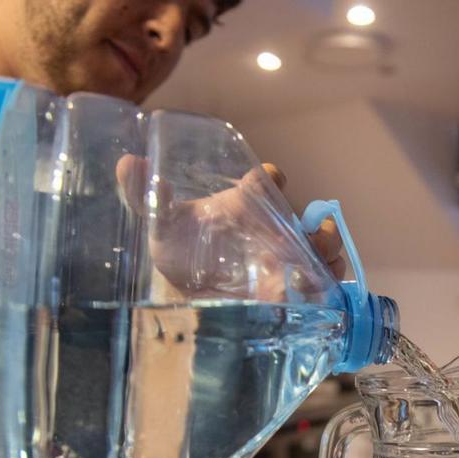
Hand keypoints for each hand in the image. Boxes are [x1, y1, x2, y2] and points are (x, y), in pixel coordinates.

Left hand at [114, 157, 347, 297]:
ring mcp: (288, 258)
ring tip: (321, 266)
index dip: (272, 180)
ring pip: (324, 249)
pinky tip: (314, 292)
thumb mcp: (163, 224)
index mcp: (247, 203)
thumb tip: (128, 163)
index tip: (271, 184)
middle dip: (321, 226)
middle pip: (311, 219)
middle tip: (312, 236)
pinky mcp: (293, 288)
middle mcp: (273, 228)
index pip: (268, 182)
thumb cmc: (181, 250)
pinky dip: (326, 286)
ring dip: (329, 254)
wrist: (188, 295)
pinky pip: (321, 283)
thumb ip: (146, 195)